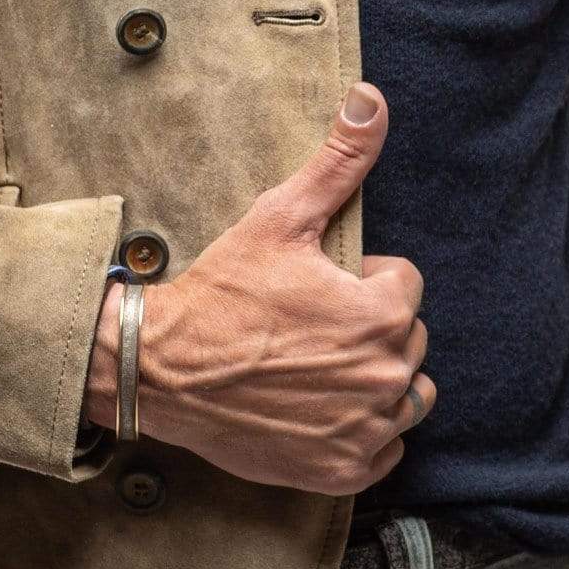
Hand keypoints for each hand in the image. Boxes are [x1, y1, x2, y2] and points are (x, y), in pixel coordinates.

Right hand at [84, 84, 435, 492]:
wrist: (158, 369)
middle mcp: (384, 376)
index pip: (405, 287)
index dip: (363, 282)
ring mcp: (365, 429)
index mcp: (381, 314)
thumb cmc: (220, 293)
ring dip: (379, 382)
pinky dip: (362, 434)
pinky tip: (320, 412)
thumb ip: (339, 161)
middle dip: (371, 330)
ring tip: (323, 368)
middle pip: (409, 341)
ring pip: (409, 397)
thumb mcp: (280, 218)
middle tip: (311, 329)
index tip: (319, 289)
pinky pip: (386, 450)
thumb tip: (373, 98)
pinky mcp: (343, 469)